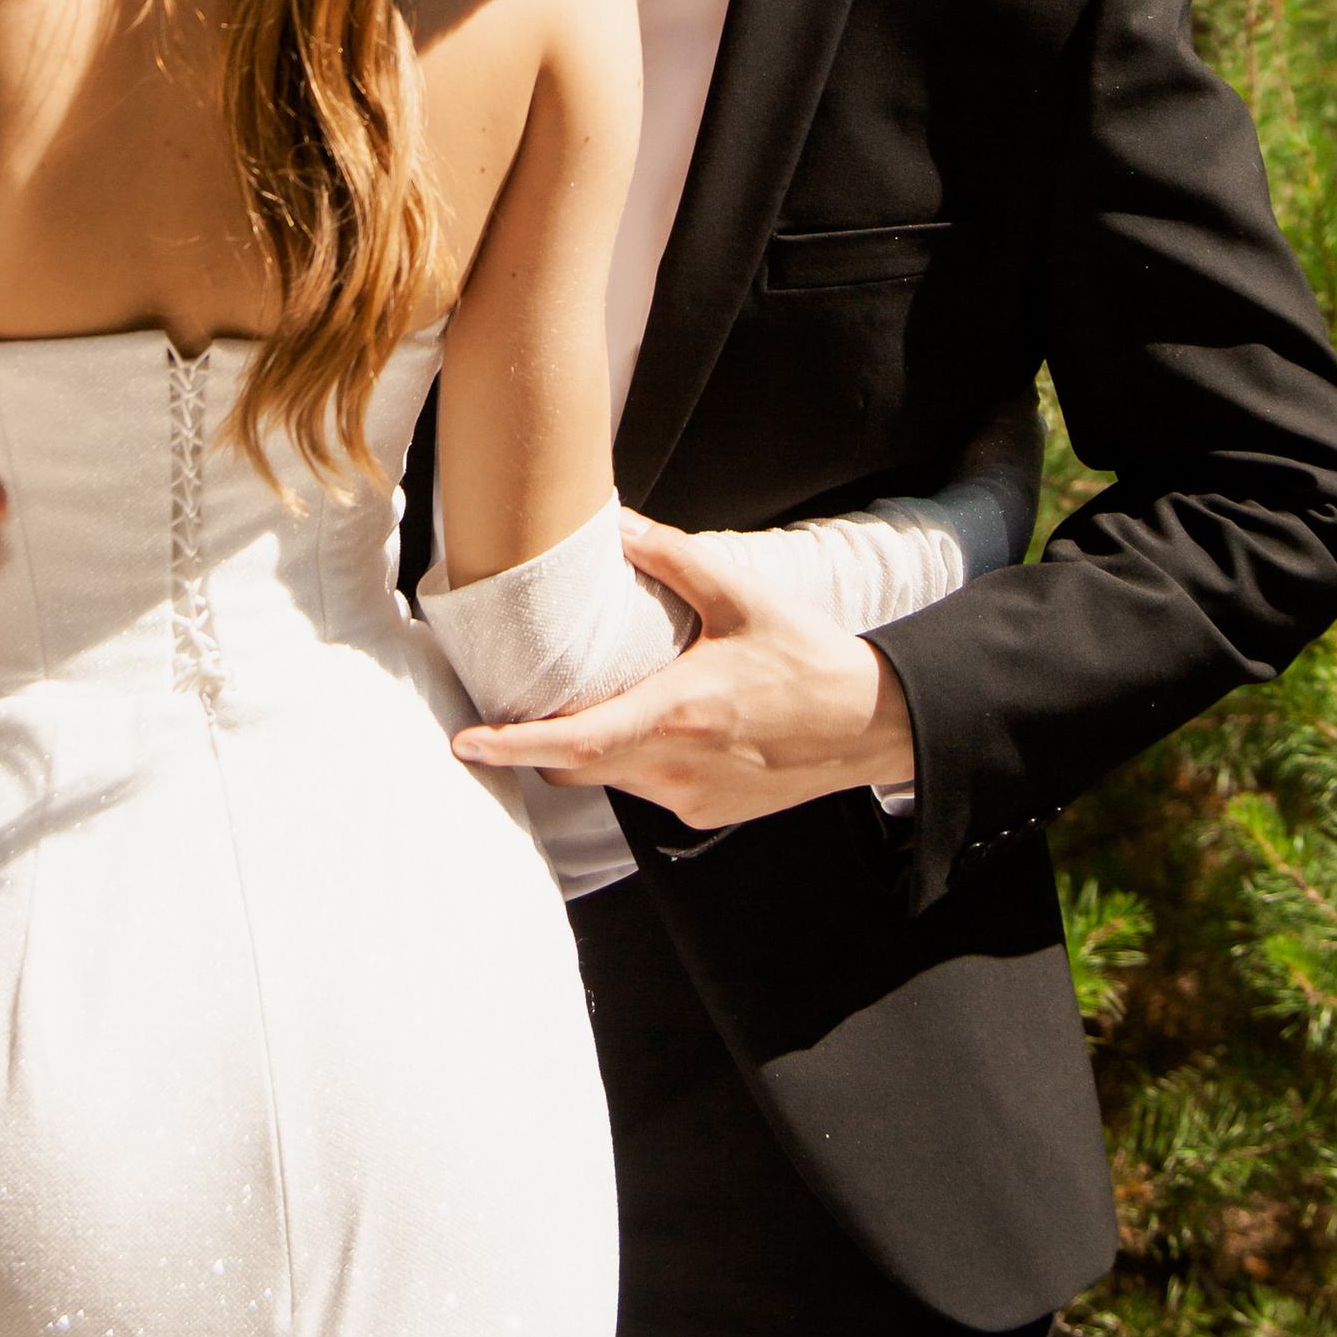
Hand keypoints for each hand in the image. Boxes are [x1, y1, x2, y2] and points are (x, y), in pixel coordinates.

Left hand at [452, 511, 915, 828]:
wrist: (870, 724)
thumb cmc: (808, 657)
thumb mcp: (741, 594)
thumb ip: (670, 557)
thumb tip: (612, 523)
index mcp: (678, 712)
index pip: (573, 743)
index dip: (511, 746)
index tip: (465, 741)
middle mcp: (676, 765)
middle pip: (575, 768)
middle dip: (535, 745)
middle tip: (504, 710)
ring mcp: (690, 797)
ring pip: (609, 781)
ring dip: (587, 749)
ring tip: (583, 704)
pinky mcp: (706, 813)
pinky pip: (645, 790)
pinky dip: (629, 761)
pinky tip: (649, 725)